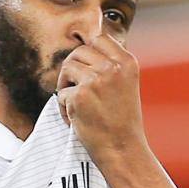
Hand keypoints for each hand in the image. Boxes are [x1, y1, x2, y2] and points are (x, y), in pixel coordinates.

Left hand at [56, 34, 147, 163]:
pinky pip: (61, 93)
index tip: (84, 64)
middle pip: (79, 51)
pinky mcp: (79, 96)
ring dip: (65, 85)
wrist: (123, 149)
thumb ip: (109, 65)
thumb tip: (82, 48)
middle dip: (73, 68)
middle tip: (75, 88)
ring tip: (75, 102)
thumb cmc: (122, 120)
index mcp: (127, 62)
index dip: (87, 49)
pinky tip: (76, 119)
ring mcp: (95, 80)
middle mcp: (113, 68)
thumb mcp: (125, 84)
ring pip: (67, 67)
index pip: (99, 38)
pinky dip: (64, 107)